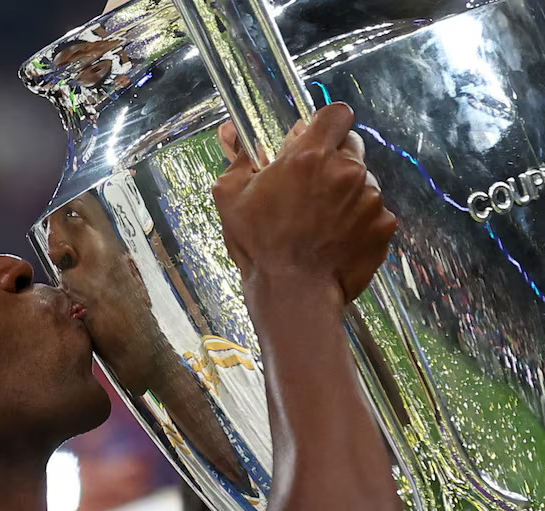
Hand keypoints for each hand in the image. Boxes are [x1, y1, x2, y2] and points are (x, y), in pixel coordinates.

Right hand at [211, 103, 396, 306]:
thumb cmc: (259, 245)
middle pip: (352, 146)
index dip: (326, 124)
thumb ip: (238, 157)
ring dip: (346, 193)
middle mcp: (347, 171)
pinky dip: (359, 222)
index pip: (337, 114)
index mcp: (311, 156)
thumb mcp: (231, 197)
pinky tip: (336, 240)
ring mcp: (371, 199)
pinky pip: (374, 213)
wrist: (293, 293)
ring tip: (320, 222)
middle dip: (335, 159)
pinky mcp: (383, 226)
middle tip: (311, 187)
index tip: (314, 140)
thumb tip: (232, 131)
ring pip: (364, 182)